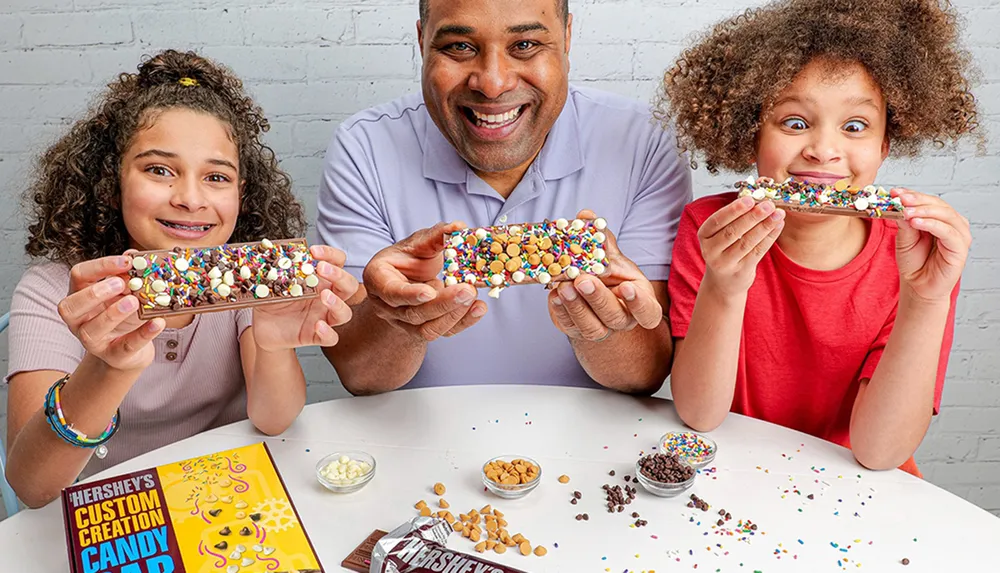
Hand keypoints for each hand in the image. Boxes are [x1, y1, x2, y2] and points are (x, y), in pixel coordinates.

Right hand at [58, 255, 164, 371]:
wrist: (130, 351)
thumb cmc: (124, 316)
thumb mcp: (125, 293)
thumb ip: (127, 274)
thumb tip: (133, 255)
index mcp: (80, 296)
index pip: (79, 275)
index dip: (100, 267)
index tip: (126, 262)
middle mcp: (79, 319)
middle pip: (70, 305)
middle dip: (95, 293)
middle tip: (121, 284)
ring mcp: (93, 341)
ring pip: (92, 329)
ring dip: (113, 314)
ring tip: (134, 301)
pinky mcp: (113, 356)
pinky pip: (125, 346)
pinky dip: (143, 334)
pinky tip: (157, 323)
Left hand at [252, 245, 359, 349]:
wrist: (263, 328)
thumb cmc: (271, 302)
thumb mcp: (271, 282)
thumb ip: (274, 269)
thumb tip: (269, 252)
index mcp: (319, 280)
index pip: (337, 263)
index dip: (331, 254)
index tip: (313, 251)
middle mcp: (326, 298)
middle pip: (349, 286)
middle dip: (339, 275)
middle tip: (321, 268)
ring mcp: (323, 317)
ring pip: (345, 313)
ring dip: (338, 303)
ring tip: (324, 296)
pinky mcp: (316, 336)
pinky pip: (331, 338)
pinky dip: (328, 332)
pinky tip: (318, 325)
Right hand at [363, 222, 488, 340]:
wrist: (407, 278)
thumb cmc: (408, 257)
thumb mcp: (417, 242)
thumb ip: (435, 236)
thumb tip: (458, 227)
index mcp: (378, 279)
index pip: (391, 292)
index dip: (410, 294)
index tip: (430, 291)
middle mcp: (387, 306)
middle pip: (413, 313)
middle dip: (443, 304)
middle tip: (467, 289)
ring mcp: (404, 322)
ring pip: (428, 329)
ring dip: (455, 315)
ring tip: (474, 298)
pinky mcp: (424, 330)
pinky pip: (443, 332)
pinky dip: (464, 322)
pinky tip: (479, 308)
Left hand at [547, 210, 662, 341]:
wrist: (591, 293)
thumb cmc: (609, 275)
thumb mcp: (611, 257)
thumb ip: (602, 239)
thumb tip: (586, 215)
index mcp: (640, 303)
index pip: (648, 313)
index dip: (639, 304)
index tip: (625, 287)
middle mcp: (622, 319)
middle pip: (615, 317)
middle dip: (598, 298)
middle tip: (583, 280)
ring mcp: (600, 329)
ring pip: (591, 326)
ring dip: (576, 306)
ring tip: (564, 286)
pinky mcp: (576, 330)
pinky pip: (569, 325)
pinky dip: (560, 310)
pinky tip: (554, 294)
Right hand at [697, 196, 784, 296]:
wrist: (724, 281)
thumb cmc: (725, 250)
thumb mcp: (720, 235)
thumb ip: (734, 218)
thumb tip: (757, 200)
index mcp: (704, 236)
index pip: (717, 221)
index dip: (734, 210)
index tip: (750, 200)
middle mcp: (710, 250)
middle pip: (733, 231)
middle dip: (753, 216)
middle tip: (768, 205)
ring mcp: (725, 263)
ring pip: (747, 242)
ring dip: (765, 226)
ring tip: (778, 214)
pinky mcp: (740, 271)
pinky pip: (757, 251)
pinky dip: (770, 237)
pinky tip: (778, 226)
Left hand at [895, 189, 970, 302]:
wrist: (918, 286)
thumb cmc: (914, 262)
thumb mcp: (904, 238)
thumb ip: (904, 223)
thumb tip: (900, 205)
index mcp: (939, 218)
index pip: (928, 201)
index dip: (912, 194)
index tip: (894, 191)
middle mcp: (952, 224)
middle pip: (938, 205)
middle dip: (918, 200)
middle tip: (900, 198)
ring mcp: (958, 235)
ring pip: (945, 215)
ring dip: (924, 211)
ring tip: (906, 211)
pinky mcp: (960, 248)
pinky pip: (948, 232)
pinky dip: (932, 224)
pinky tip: (916, 222)